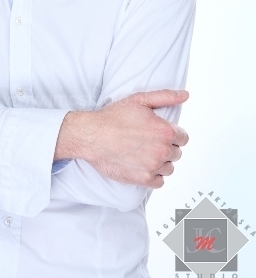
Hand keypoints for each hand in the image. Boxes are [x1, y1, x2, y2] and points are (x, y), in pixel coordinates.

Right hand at [54, 89, 188, 188]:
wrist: (91, 135)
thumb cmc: (113, 117)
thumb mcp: (139, 100)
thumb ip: (166, 97)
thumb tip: (185, 95)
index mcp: (164, 131)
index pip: (183, 138)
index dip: (173, 134)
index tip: (161, 133)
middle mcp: (162, 150)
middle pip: (176, 153)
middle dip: (166, 147)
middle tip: (149, 141)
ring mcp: (153, 166)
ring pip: (169, 168)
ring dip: (161, 162)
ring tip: (144, 153)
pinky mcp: (143, 179)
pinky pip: (160, 182)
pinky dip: (154, 175)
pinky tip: (142, 165)